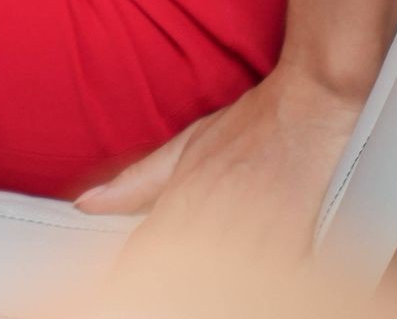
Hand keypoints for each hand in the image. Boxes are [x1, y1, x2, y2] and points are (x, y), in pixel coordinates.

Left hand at [72, 62, 368, 274]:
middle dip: (165, 284)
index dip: (131, 275)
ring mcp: (253, 232)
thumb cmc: (249, 126)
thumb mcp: (185, 147)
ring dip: (206, 284)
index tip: (118, 291)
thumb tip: (87, 204)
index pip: (143, 256)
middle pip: (176, 272)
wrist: (308, 105)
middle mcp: (212, 217)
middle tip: (155, 287)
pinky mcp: (293, 242)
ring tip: (203, 282)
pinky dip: (252, 285)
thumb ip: (136, 183)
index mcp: (182, 200)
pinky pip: (268, 277)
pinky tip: (246, 283)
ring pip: (218, 279)